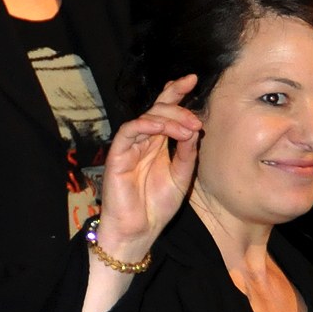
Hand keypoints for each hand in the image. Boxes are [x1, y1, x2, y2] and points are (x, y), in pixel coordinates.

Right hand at [93, 74, 201, 261]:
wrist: (138, 232)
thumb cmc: (156, 207)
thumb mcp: (181, 176)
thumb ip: (187, 153)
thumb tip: (194, 128)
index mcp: (158, 145)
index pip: (166, 112)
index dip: (176, 93)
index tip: (192, 79)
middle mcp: (143, 142)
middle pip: (156, 109)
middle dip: (176, 104)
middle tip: (195, 118)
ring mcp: (129, 147)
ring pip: (145, 117)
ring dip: (168, 118)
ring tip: (187, 129)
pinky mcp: (117, 156)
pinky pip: (129, 131)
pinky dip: (146, 125)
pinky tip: (162, 129)